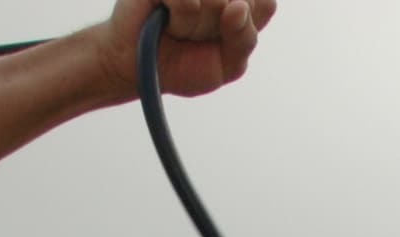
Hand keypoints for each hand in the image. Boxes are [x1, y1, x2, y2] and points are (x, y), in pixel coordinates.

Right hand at [87, 0, 265, 103]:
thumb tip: (237, 7)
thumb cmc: (183, 65)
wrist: (135, 67)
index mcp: (240, 3)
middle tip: (196, 37)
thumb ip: (244, 39)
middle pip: (241, 3)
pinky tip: (165, 18)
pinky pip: (188, 1)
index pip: (264, 3)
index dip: (245, 21)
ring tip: (179, 30)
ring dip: (196, 27)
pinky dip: (179, 17)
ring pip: (217, 2)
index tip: (226, 34)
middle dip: (219, 31)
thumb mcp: (226, 66)